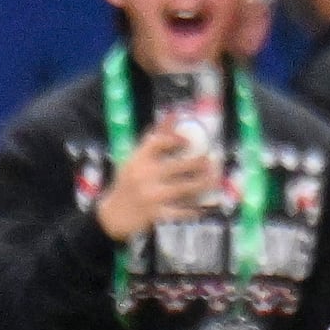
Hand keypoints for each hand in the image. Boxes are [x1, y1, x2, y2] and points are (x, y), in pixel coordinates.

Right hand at [93, 119, 219, 243]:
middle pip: (178, 166)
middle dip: (199, 163)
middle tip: (212, 159)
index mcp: (138, 159)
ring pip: (185, 188)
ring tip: (214, 178)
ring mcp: (152, 196)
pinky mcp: (158, 214)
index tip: (190, 140)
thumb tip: (173, 114)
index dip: (177, 139)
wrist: (114, 215)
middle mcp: (145, 175)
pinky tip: (203, 206)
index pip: (159, 142)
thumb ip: (156, 138)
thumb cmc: (129, 182)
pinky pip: (182, 211)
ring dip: (203, 183)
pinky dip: (194, 209)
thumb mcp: (136, 158)